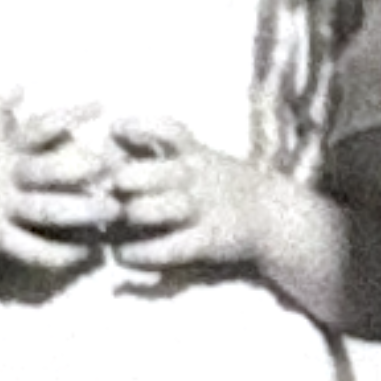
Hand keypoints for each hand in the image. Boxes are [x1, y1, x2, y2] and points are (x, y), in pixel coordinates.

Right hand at [0, 98, 104, 271]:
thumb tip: (16, 82)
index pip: (40, 125)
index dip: (71, 113)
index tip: (102, 103)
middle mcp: (4, 175)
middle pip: (51, 170)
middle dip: (86, 169)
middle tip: (118, 168)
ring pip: (47, 212)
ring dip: (82, 212)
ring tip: (112, 212)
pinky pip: (29, 249)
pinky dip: (56, 254)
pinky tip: (81, 254)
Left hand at [108, 118, 268, 272]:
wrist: (272, 215)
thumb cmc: (220, 183)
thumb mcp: (199, 158)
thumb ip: (159, 151)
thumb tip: (108, 143)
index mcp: (194, 152)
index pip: (166, 129)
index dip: (137, 127)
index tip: (115, 130)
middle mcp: (196, 176)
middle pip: (149, 172)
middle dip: (122, 180)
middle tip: (108, 191)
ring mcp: (202, 208)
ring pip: (152, 210)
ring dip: (128, 215)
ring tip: (115, 222)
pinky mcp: (207, 240)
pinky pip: (166, 248)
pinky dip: (140, 253)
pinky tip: (125, 253)